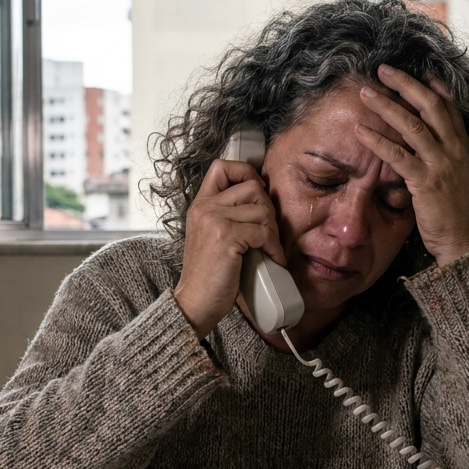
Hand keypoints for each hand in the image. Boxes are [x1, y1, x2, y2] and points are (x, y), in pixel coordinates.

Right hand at [173, 160, 287, 338]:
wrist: (196, 302)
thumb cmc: (208, 274)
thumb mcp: (210, 236)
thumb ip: (227, 215)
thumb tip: (261, 201)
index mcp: (200, 204)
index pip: (222, 166)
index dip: (246, 173)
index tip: (258, 194)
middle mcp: (205, 207)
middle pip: (252, 186)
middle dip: (268, 209)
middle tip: (269, 232)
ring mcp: (214, 220)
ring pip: (262, 209)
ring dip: (273, 231)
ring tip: (270, 248)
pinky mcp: (226, 236)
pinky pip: (263, 232)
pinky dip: (273, 247)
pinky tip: (273, 259)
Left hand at [354, 64, 468, 265]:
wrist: (463, 240)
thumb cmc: (454, 211)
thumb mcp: (454, 174)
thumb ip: (441, 153)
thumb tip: (422, 139)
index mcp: (461, 145)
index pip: (448, 105)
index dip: (432, 84)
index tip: (417, 68)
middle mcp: (454, 149)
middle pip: (430, 105)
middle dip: (405, 84)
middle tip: (383, 70)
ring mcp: (441, 164)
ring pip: (413, 125)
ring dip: (387, 105)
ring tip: (365, 93)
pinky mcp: (426, 182)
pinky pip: (399, 156)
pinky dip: (378, 141)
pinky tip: (361, 131)